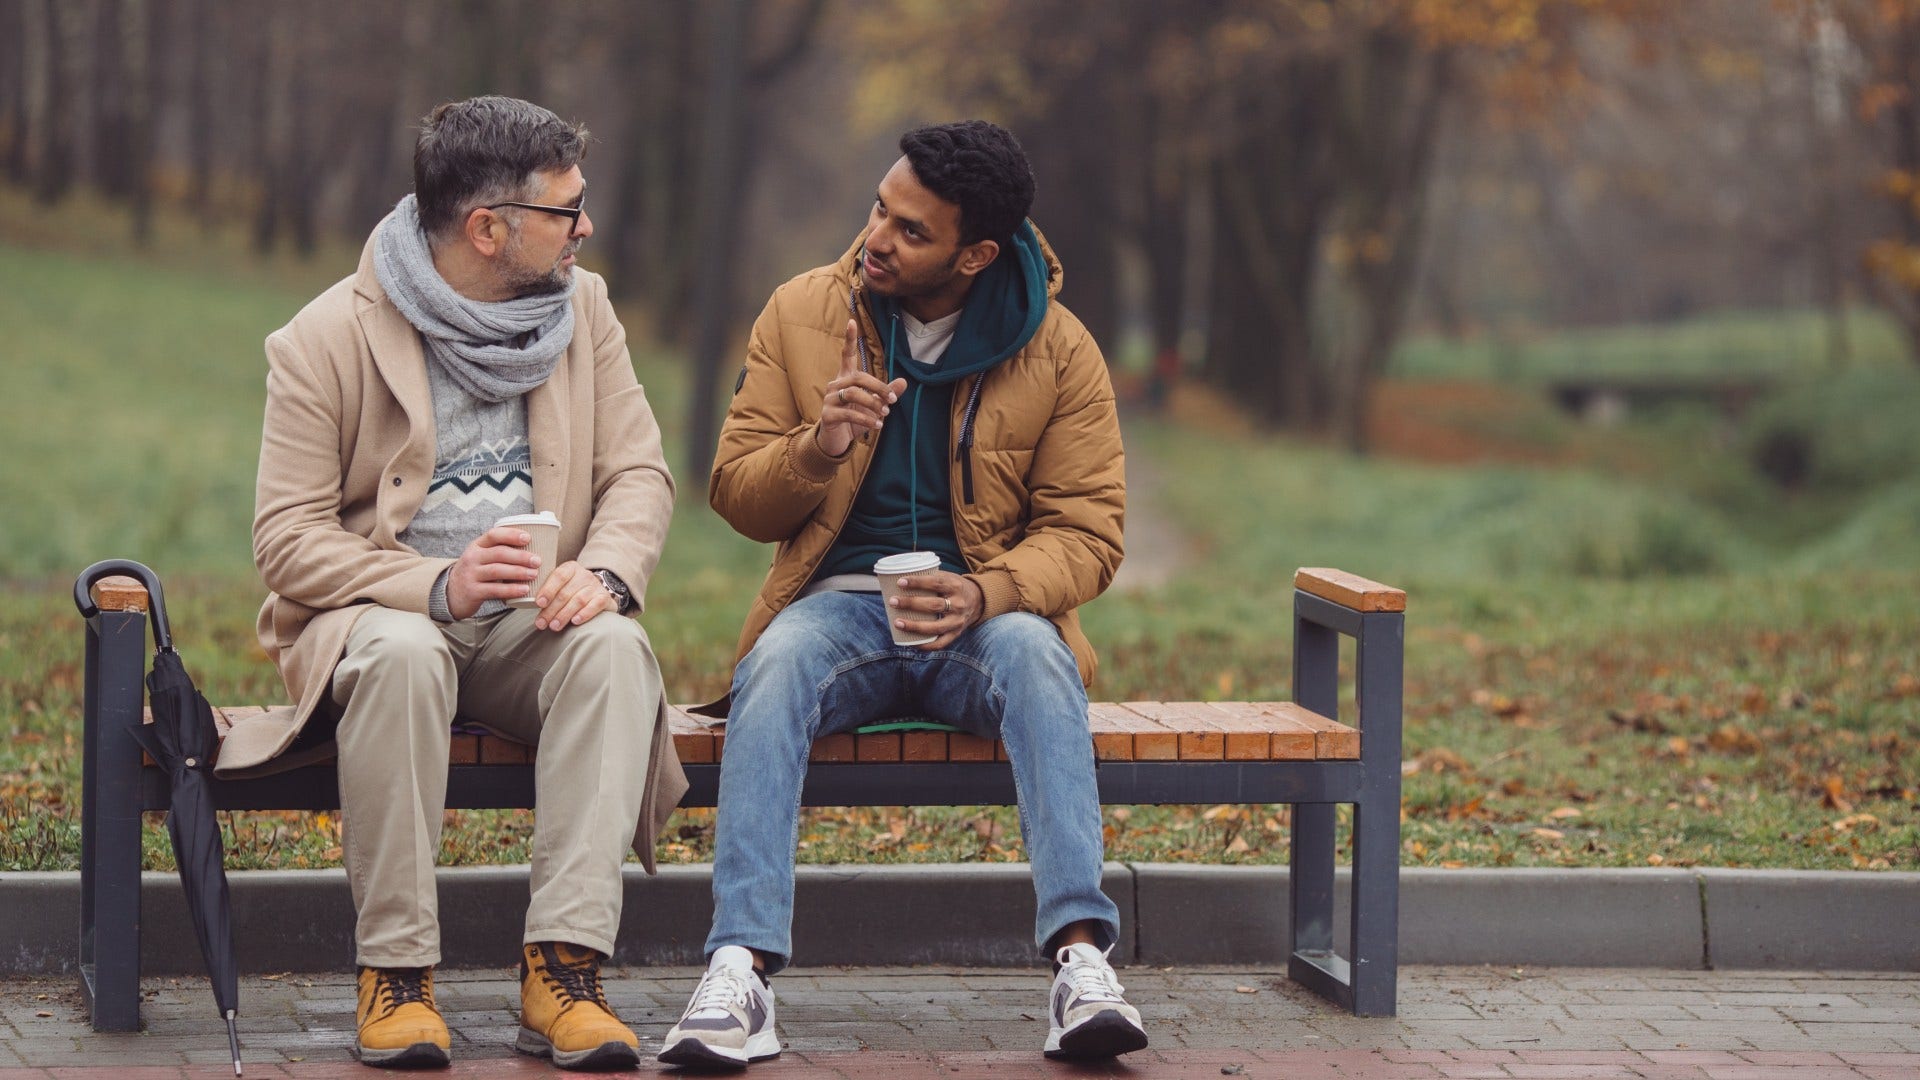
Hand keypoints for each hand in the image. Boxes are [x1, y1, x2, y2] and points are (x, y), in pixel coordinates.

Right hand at [446, 526, 542, 619]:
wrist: (451, 593)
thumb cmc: (476, 572)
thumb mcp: (481, 557)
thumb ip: (499, 551)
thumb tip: (534, 546)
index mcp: (477, 545)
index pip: (493, 534)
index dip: (511, 535)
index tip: (528, 538)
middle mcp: (472, 558)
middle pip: (498, 553)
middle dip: (520, 556)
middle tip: (537, 561)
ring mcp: (471, 575)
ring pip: (497, 571)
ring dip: (518, 572)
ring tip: (534, 574)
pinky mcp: (473, 591)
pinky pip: (494, 590)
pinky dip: (511, 590)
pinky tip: (524, 590)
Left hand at [534, 560, 617, 631]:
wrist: (597, 592)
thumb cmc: (572, 590)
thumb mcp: (561, 585)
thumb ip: (548, 590)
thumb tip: (528, 603)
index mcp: (570, 568)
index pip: (558, 576)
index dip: (548, 590)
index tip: (538, 603)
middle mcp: (584, 575)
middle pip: (566, 593)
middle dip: (551, 610)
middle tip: (542, 623)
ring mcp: (595, 586)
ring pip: (578, 600)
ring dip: (564, 615)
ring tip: (554, 626)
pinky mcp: (604, 598)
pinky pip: (594, 605)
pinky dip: (584, 614)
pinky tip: (575, 621)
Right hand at [816, 318, 906, 457]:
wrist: (837, 440)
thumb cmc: (855, 419)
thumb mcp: (873, 406)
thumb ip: (887, 393)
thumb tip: (904, 382)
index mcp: (845, 379)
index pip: (846, 355)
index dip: (849, 339)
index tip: (852, 321)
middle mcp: (835, 385)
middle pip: (858, 377)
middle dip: (878, 387)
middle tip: (892, 401)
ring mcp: (829, 399)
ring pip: (853, 393)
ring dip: (873, 404)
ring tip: (884, 414)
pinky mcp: (827, 415)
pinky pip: (849, 412)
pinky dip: (866, 419)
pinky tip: (877, 425)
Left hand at [888, 570, 983, 649]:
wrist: (978, 600)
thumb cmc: (954, 587)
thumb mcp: (947, 577)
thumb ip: (929, 577)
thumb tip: (899, 577)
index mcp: (955, 586)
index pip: (935, 583)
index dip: (917, 582)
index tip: (900, 582)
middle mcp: (958, 604)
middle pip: (933, 605)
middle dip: (911, 603)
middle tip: (893, 601)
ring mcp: (958, 621)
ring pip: (936, 627)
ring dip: (914, 626)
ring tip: (897, 623)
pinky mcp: (956, 633)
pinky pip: (940, 643)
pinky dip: (925, 645)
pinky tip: (911, 643)